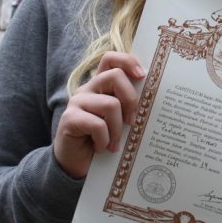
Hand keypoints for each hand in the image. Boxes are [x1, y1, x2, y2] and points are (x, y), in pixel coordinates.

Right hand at [52, 52, 144, 178]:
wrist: (76, 164)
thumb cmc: (103, 140)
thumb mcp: (119, 120)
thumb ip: (129, 106)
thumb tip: (152, 99)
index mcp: (100, 84)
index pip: (111, 59)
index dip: (127, 61)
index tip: (142, 75)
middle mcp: (88, 88)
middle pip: (115, 76)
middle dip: (131, 99)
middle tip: (132, 121)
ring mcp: (77, 102)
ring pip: (110, 104)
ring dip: (118, 129)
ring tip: (115, 144)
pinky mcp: (69, 118)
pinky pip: (97, 125)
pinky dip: (104, 140)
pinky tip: (101, 149)